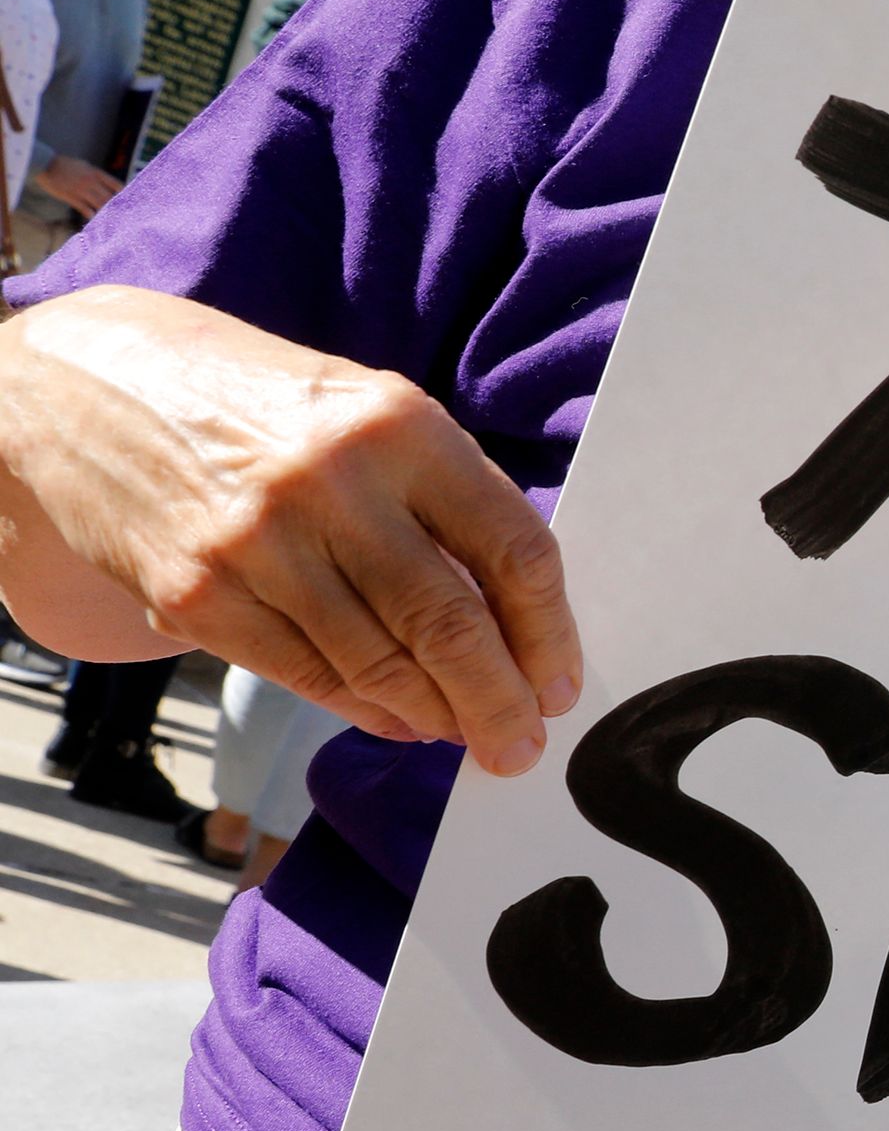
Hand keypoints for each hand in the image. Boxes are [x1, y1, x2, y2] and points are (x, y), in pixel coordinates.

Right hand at [0, 288, 580, 771]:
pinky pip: (307, 674)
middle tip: (523, 745)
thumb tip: (518, 615)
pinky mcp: (196, 594)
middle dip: (501, 703)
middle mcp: (332, 484)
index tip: (560, 684)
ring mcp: (257, 544)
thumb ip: (443, 499)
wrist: (86, 385)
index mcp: (398, 426)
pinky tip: (400, 721)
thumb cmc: (255, 403)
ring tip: (467, 734)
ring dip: (438, 716)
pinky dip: (366, 710)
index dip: (549, 634)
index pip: (514, 552)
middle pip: (451, 625)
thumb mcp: (365, 410)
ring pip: (380, 664)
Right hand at [31, 155, 120, 216]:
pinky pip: (85, 208)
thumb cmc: (64, 165)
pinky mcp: (71, 196)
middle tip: (124, 216)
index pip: (116, 185)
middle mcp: (91, 181)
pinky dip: (91, 214)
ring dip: (106, 212)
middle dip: (118, 207)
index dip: (124, 195)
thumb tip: (109, 185)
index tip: (129, 202)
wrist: (45, 164)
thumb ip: (96, 176)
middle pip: (110, 197)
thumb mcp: (84, 166)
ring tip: (111, 220)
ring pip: (100, 204)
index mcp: (95, 173)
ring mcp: (81, 189)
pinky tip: (93, 218)